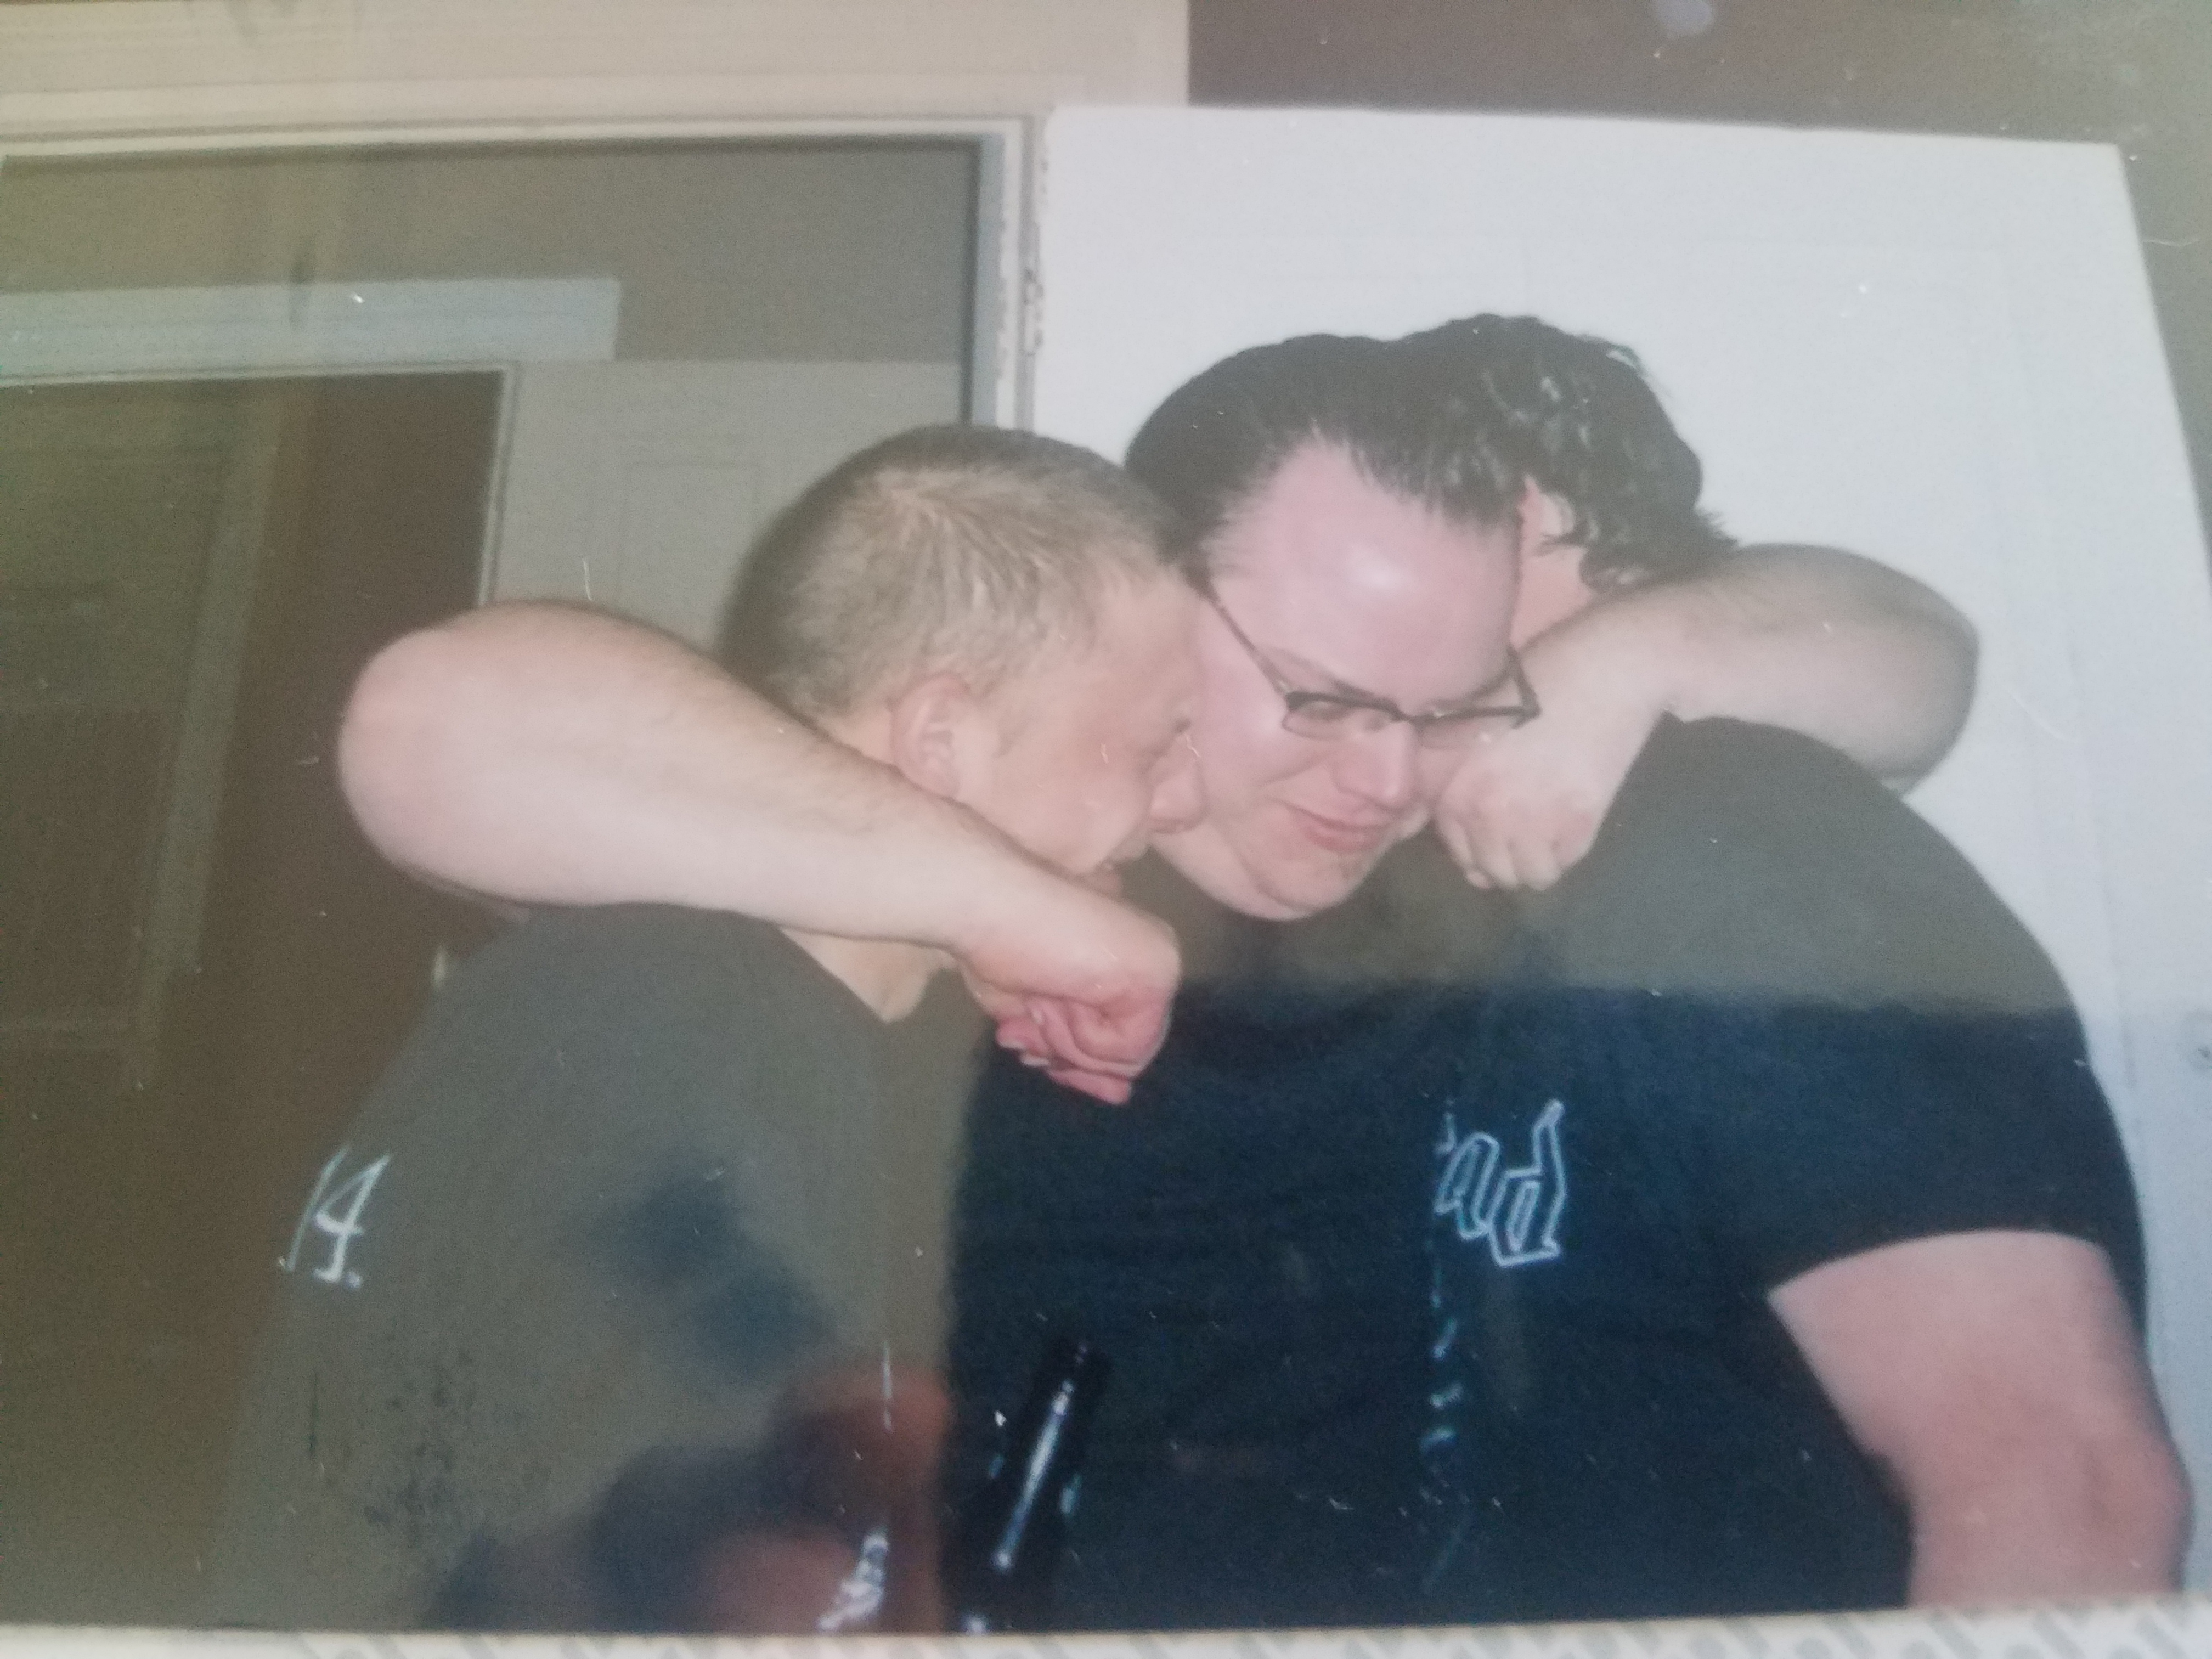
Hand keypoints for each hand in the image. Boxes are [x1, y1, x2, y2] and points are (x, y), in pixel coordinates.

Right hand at [952, 873, 1179, 1103]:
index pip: (1124, 1042)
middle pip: (1126, 1056)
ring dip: (1067, 1041)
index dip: (1072, 1052)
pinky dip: (1079, 1038)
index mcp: (1132, 961)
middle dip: (1067, 1049)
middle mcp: (1155, 961)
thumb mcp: (1041, 1015)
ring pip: (1126, 1058)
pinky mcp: (1156, 978)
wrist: (986, 903)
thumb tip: (1121, 1095)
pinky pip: (1125, 1050)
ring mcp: (1161, 966)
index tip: (1031, 1036)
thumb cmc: (999, 946)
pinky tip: (1054, 997)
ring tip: (1037, 1000)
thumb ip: (1079, 1051)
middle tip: (1031, 1015)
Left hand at [1432, 619, 1664, 890]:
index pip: (1456, 848)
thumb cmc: (1538, 684)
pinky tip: (1572, 822)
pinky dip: (1567, 852)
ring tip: (1549, 831)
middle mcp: (1486, 812)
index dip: (1476, 846)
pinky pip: (1564, 864)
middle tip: (1526, 830)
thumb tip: (1446, 838)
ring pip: (1528, 875)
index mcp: (1456, 787)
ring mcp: (1532, 822)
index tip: (1495, 831)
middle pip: (1491, 870)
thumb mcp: (1474, 725)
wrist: (1606, 670)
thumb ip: (1453, 774)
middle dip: (1505, 858)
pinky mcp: (1577, 823)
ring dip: (1537, 861)